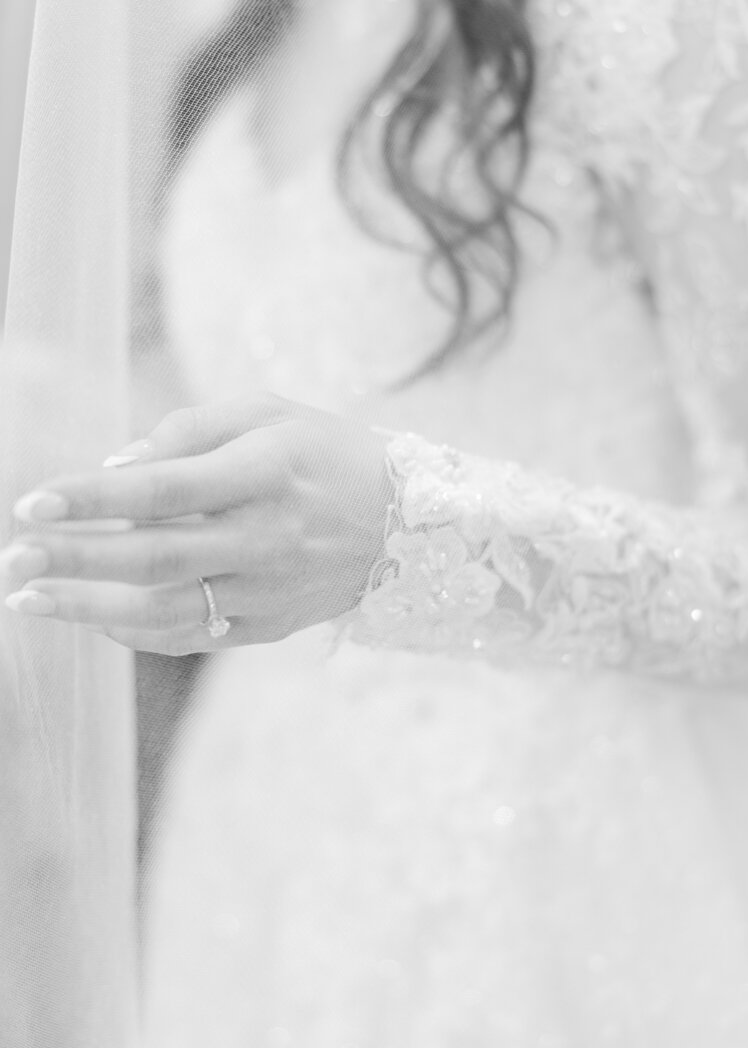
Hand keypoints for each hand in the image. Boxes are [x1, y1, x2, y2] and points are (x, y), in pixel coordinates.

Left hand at [0, 394, 393, 653]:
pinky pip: (191, 636)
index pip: (164, 487)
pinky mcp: (271, 625)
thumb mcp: (269, 412)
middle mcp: (268, 537)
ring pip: (165, 609)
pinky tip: (90, 616)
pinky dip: (134, 632)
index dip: (93, 498)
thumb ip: (190, 431)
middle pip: (154, 556)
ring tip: (28, 596)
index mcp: (267, 472)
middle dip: (74, 558)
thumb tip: (112, 469)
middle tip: (13, 557)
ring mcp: (271, 589)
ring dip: (87, 607)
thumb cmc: (327, 452)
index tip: (30, 501)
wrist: (407, 522)